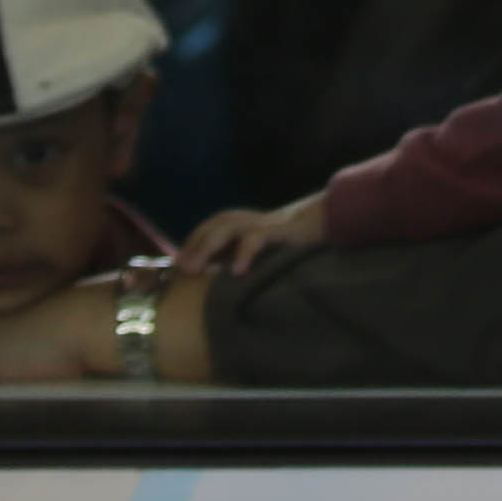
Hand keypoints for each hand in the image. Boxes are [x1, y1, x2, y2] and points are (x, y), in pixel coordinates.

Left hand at [173, 195, 324, 275]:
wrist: (327, 219)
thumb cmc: (290, 241)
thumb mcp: (261, 248)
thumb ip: (239, 257)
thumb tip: (215, 280)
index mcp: (241, 223)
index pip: (206, 230)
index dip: (190, 245)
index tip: (174, 268)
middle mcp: (247, 220)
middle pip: (212, 227)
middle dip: (193, 246)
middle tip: (180, 270)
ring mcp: (262, 223)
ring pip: (227, 227)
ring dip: (207, 247)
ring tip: (195, 270)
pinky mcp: (280, 230)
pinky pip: (257, 238)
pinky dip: (245, 252)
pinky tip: (237, 270)